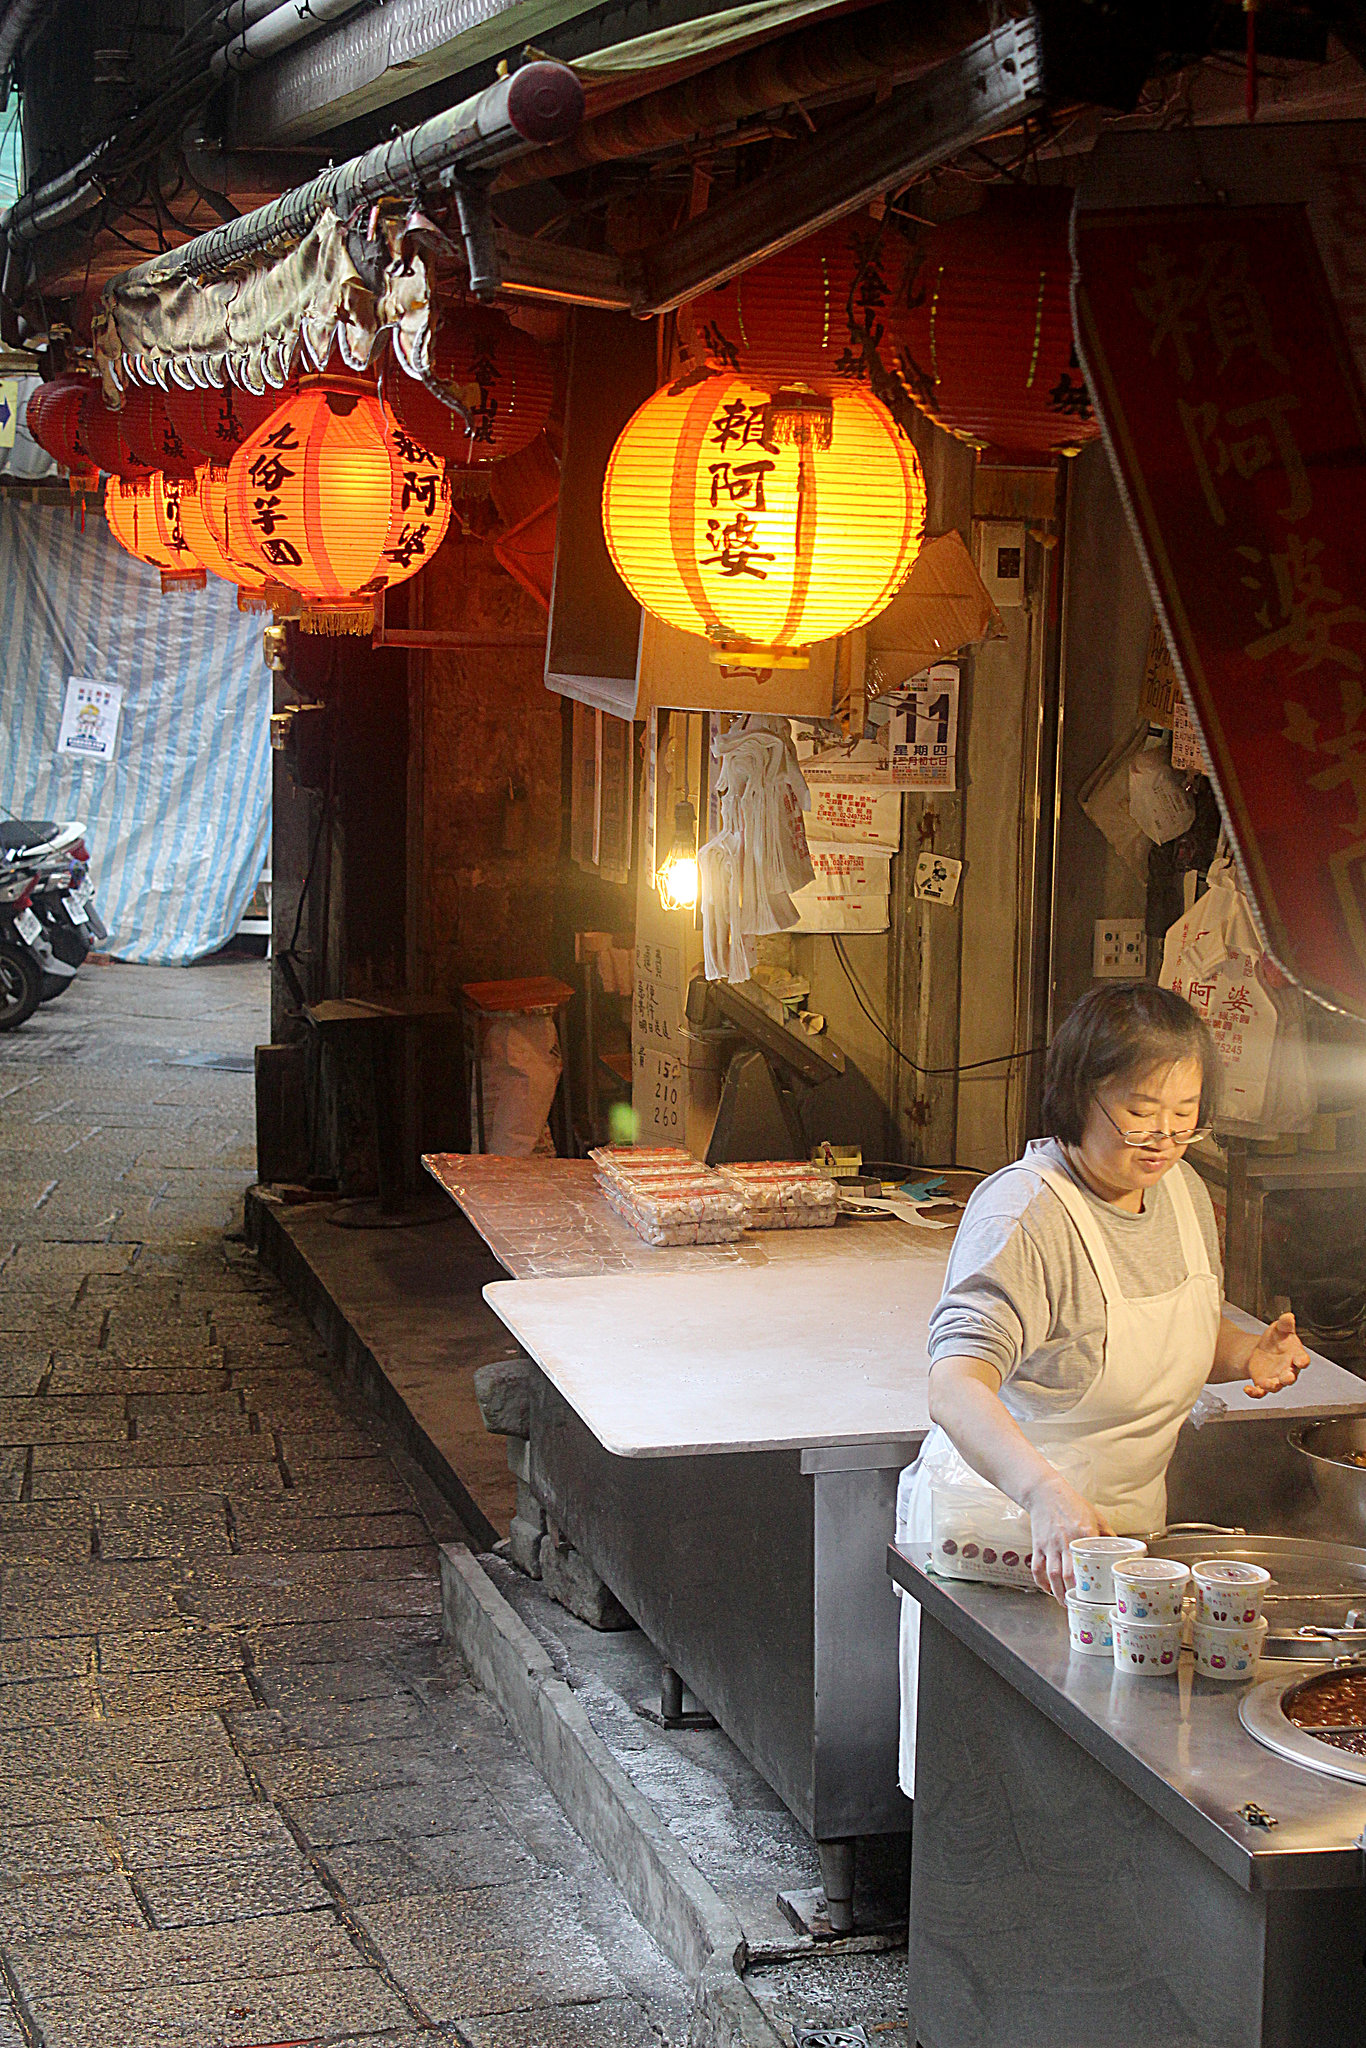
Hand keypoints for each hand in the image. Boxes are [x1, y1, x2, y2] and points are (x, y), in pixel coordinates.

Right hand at [1023, 1471, 1114, 1601]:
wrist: (1045, 1492)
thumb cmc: (1072, 1503)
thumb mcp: (1095, 1516)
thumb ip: (1107, 1534)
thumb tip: (1120, 1551)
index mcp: (1083, 1533)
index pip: (1088, 1562)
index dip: (1090, 1581)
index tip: (1096, 1594)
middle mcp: (1065, 1541)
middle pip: (1067, 1574)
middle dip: (1072, 1593)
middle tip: (1079, 1603)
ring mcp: (1049, 1544)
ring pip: (1052, 1574)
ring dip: (1057, 1592)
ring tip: (1064, 1602)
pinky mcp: (1038, 1545)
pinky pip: (1037, 1567)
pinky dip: (1041, 1582)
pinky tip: (1048, 1589)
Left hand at [1244, 1311, 1310, 1398]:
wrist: (1264, 1350)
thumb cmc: (1277, 1340)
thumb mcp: (1280, 1329)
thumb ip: (1285, 1324)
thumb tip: (1288, 1316)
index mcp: (1295, 1356)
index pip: (1302, 1360)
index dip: (1302, 1361)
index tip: (1301, 1361)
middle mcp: (1288, 1370)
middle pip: (1291, 1377)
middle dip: (1289, 1378)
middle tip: (1286, 1377)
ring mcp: (1276, 1378)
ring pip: (1276, 1386)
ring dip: (1272, 1386)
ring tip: (1265, 1384)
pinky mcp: (1263, 1383)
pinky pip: (1261, 1392)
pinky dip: (1254, 1393)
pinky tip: (1247, 1389)